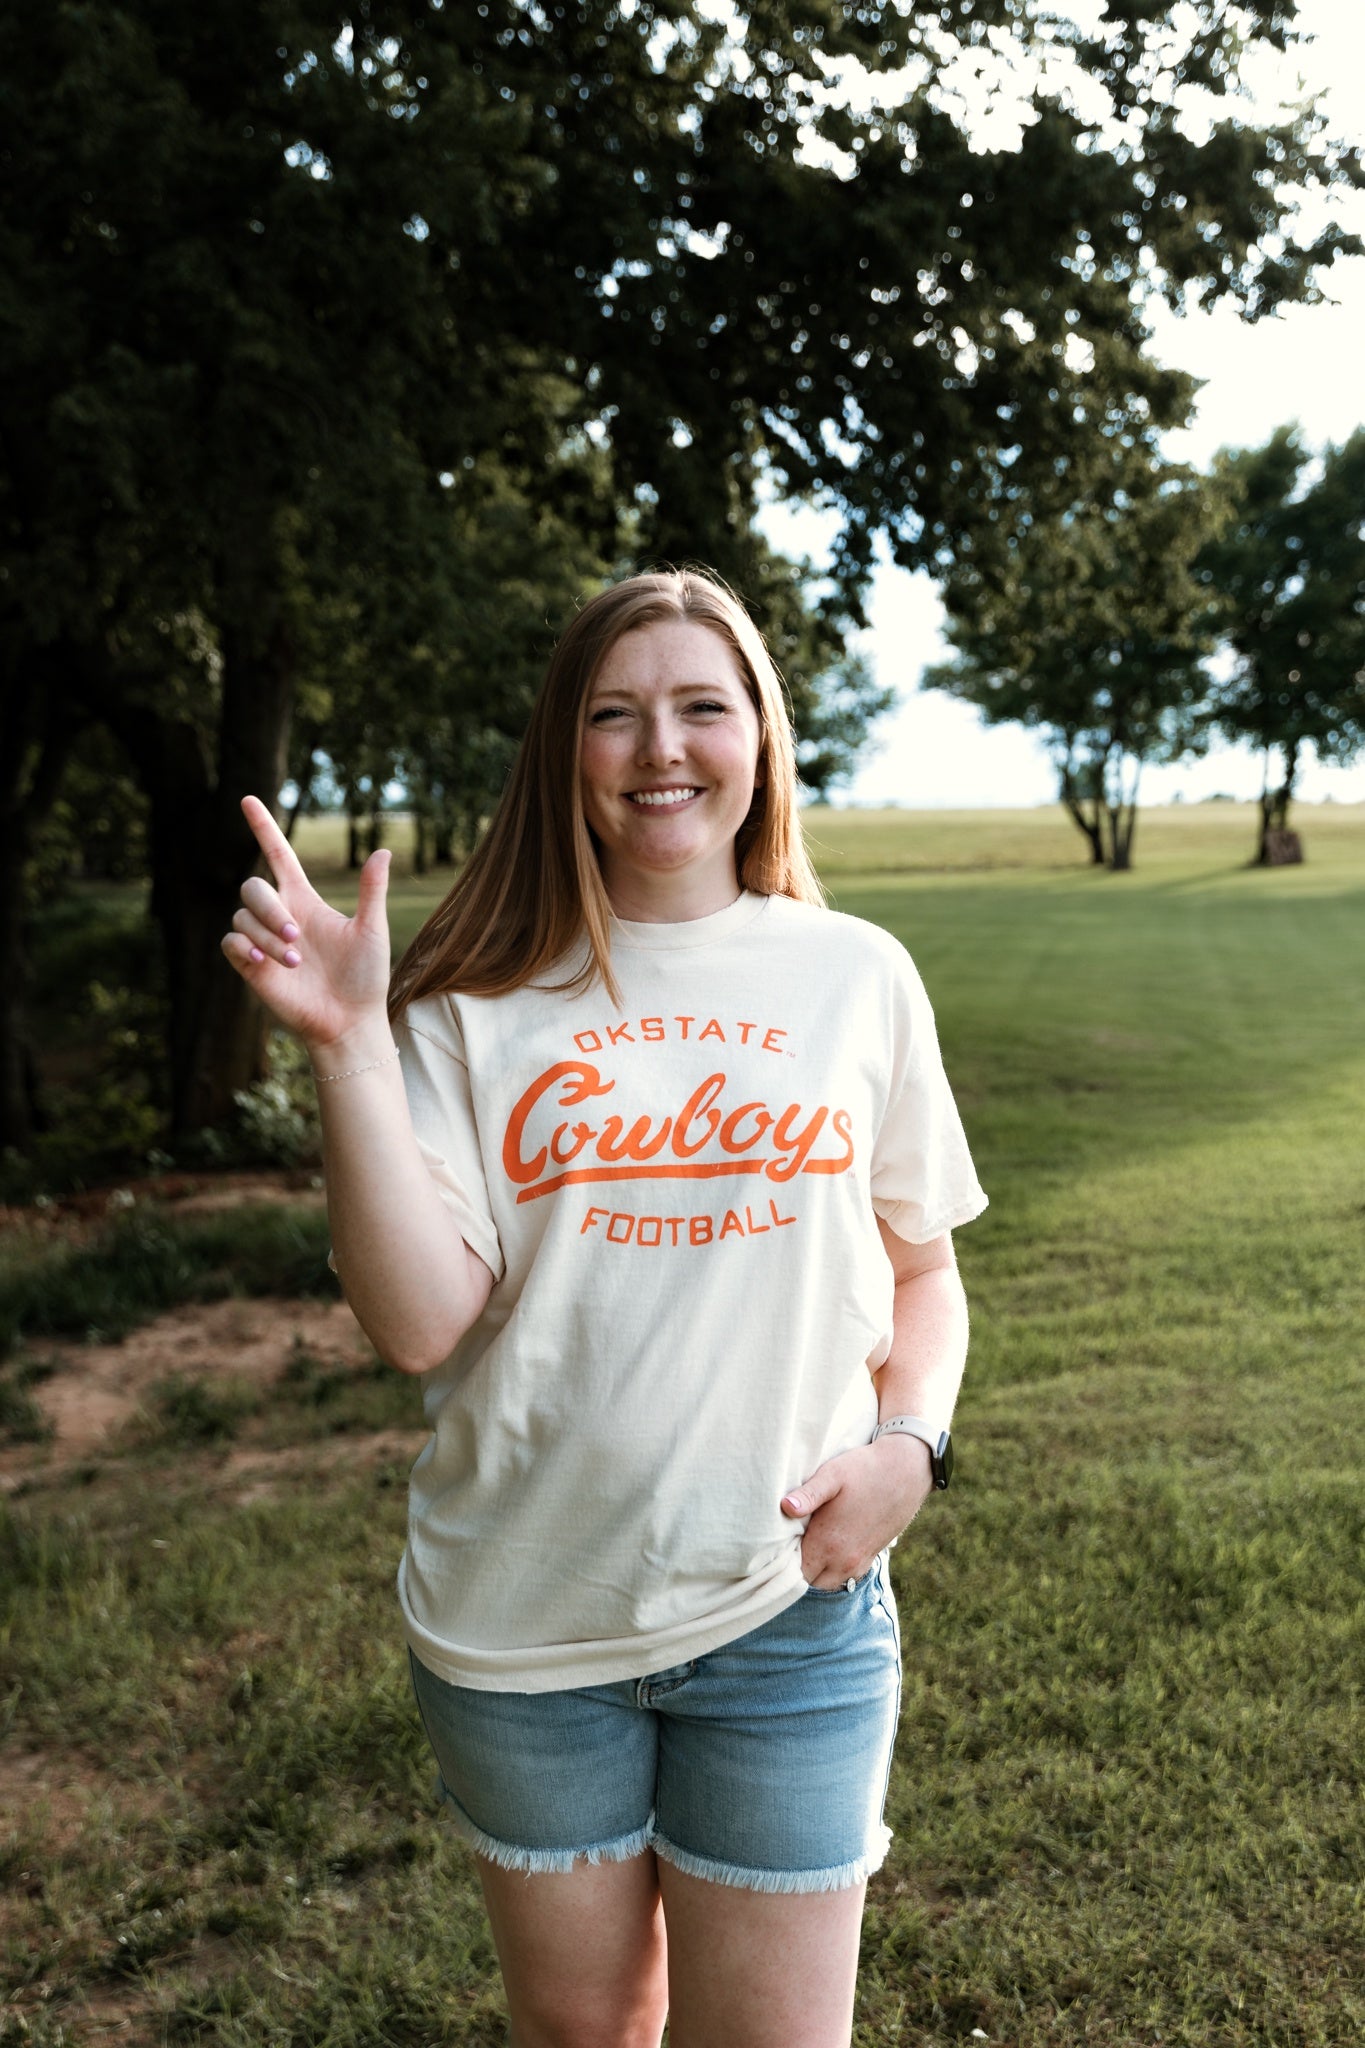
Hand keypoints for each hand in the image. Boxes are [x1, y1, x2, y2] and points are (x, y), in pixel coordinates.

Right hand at [220, 795, 392, 1055]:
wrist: (350, 1021)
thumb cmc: (365, 978)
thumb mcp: (372, 930)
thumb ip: (371, 891)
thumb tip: (383, 851)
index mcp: (305, 900)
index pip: (278, 854)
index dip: (263, 827)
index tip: (248, 799)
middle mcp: (281, 916)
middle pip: (252, 887)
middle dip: (269, 908)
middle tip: (297, 937)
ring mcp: (263, 941)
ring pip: (242, 918)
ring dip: (268, 937)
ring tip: (295, 962)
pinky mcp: (251, 967)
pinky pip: (230, 943)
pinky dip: (243, 948)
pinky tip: (263, 963)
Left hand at [781, 1435, 933, 1588]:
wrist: (907, 1470)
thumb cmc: (865, 1469)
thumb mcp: (833, 1474)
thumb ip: (808, 1494)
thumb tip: (785, 1507)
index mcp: (829, 1543)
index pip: (794, 1573)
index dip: (781, 1565)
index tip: (772, 1549)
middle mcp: (844, 1560)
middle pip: (809, 1584)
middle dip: (795, 1572)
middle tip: (785, 1548)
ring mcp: (860, 1562)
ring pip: (828, 1584)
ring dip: (815, 1573)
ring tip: (804, 1548)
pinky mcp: (872, 1556)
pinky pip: (846, 1577)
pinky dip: (833, 1571)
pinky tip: (827, 1549)